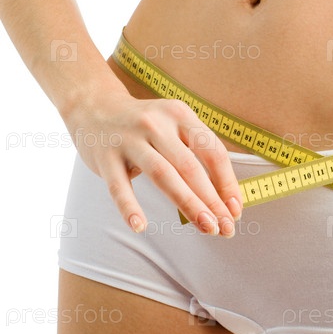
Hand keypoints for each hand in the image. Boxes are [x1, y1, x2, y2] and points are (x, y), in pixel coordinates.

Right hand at [64, 90, 242, 236]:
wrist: (94, 105)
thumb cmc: (147, 126)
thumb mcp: (175, 125)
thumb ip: (198, 154)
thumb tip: (227, 199)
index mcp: (180, 115)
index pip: (213, 151)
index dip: (227, 183)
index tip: (236, 209)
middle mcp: (156, 124)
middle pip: (191, 167)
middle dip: (212, 201)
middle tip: (226, 228)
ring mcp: (129, 139)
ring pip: (163, 175)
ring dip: (188, 204)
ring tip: (206, 227)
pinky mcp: (105, 156)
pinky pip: (118, 186)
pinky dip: (129, 207)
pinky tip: (140, 227)